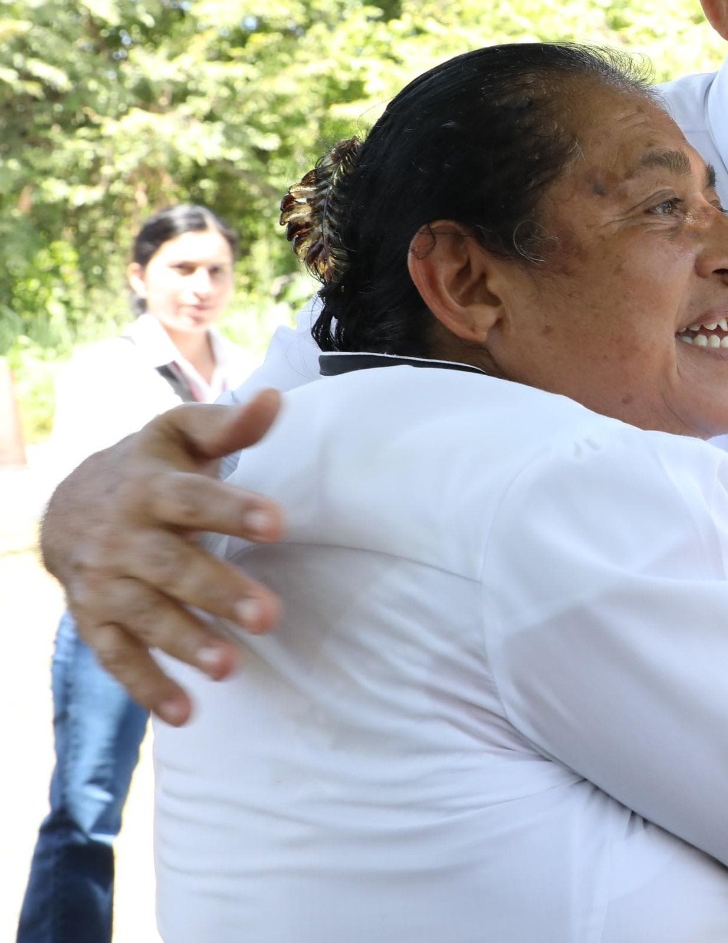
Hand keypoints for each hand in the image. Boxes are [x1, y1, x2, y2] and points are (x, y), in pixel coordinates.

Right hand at [39, 390, 286, 725]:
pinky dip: (147, 686)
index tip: (278, 523)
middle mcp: (124, 537)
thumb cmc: (149, 467)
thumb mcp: (180, 436)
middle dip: (218, 591)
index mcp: (151, 486)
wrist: (65, 503)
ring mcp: (106, 583)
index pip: (195, 498)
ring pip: (146, 615)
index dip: (234, 509)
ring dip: (186, 643)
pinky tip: (185, 712)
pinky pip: (117, 657)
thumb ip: (229, 425)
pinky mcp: (95, 620)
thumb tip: (274, 399)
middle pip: (173, 565)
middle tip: (270, 615)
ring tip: (231, 666)